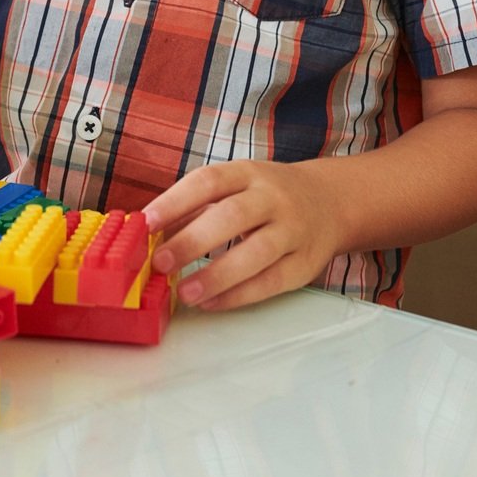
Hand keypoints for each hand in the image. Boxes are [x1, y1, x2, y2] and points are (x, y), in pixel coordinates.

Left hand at [142, 158, 344, 312]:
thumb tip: (150, 236)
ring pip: (257, 252)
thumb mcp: (235, 188)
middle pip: (233, 216)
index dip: (175, 202)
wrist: (330, 202)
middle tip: (160, 263)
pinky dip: (239, 296)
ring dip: (217, 275)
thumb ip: (195, 209)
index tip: (146, 224)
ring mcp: (293, 230)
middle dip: (193, 241)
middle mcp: (273, 198)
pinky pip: (272, 282)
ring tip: (184, 293)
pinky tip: (211, 303)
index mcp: (248, 174)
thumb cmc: (266, 197)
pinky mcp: (305, 263)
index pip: (208, 181)